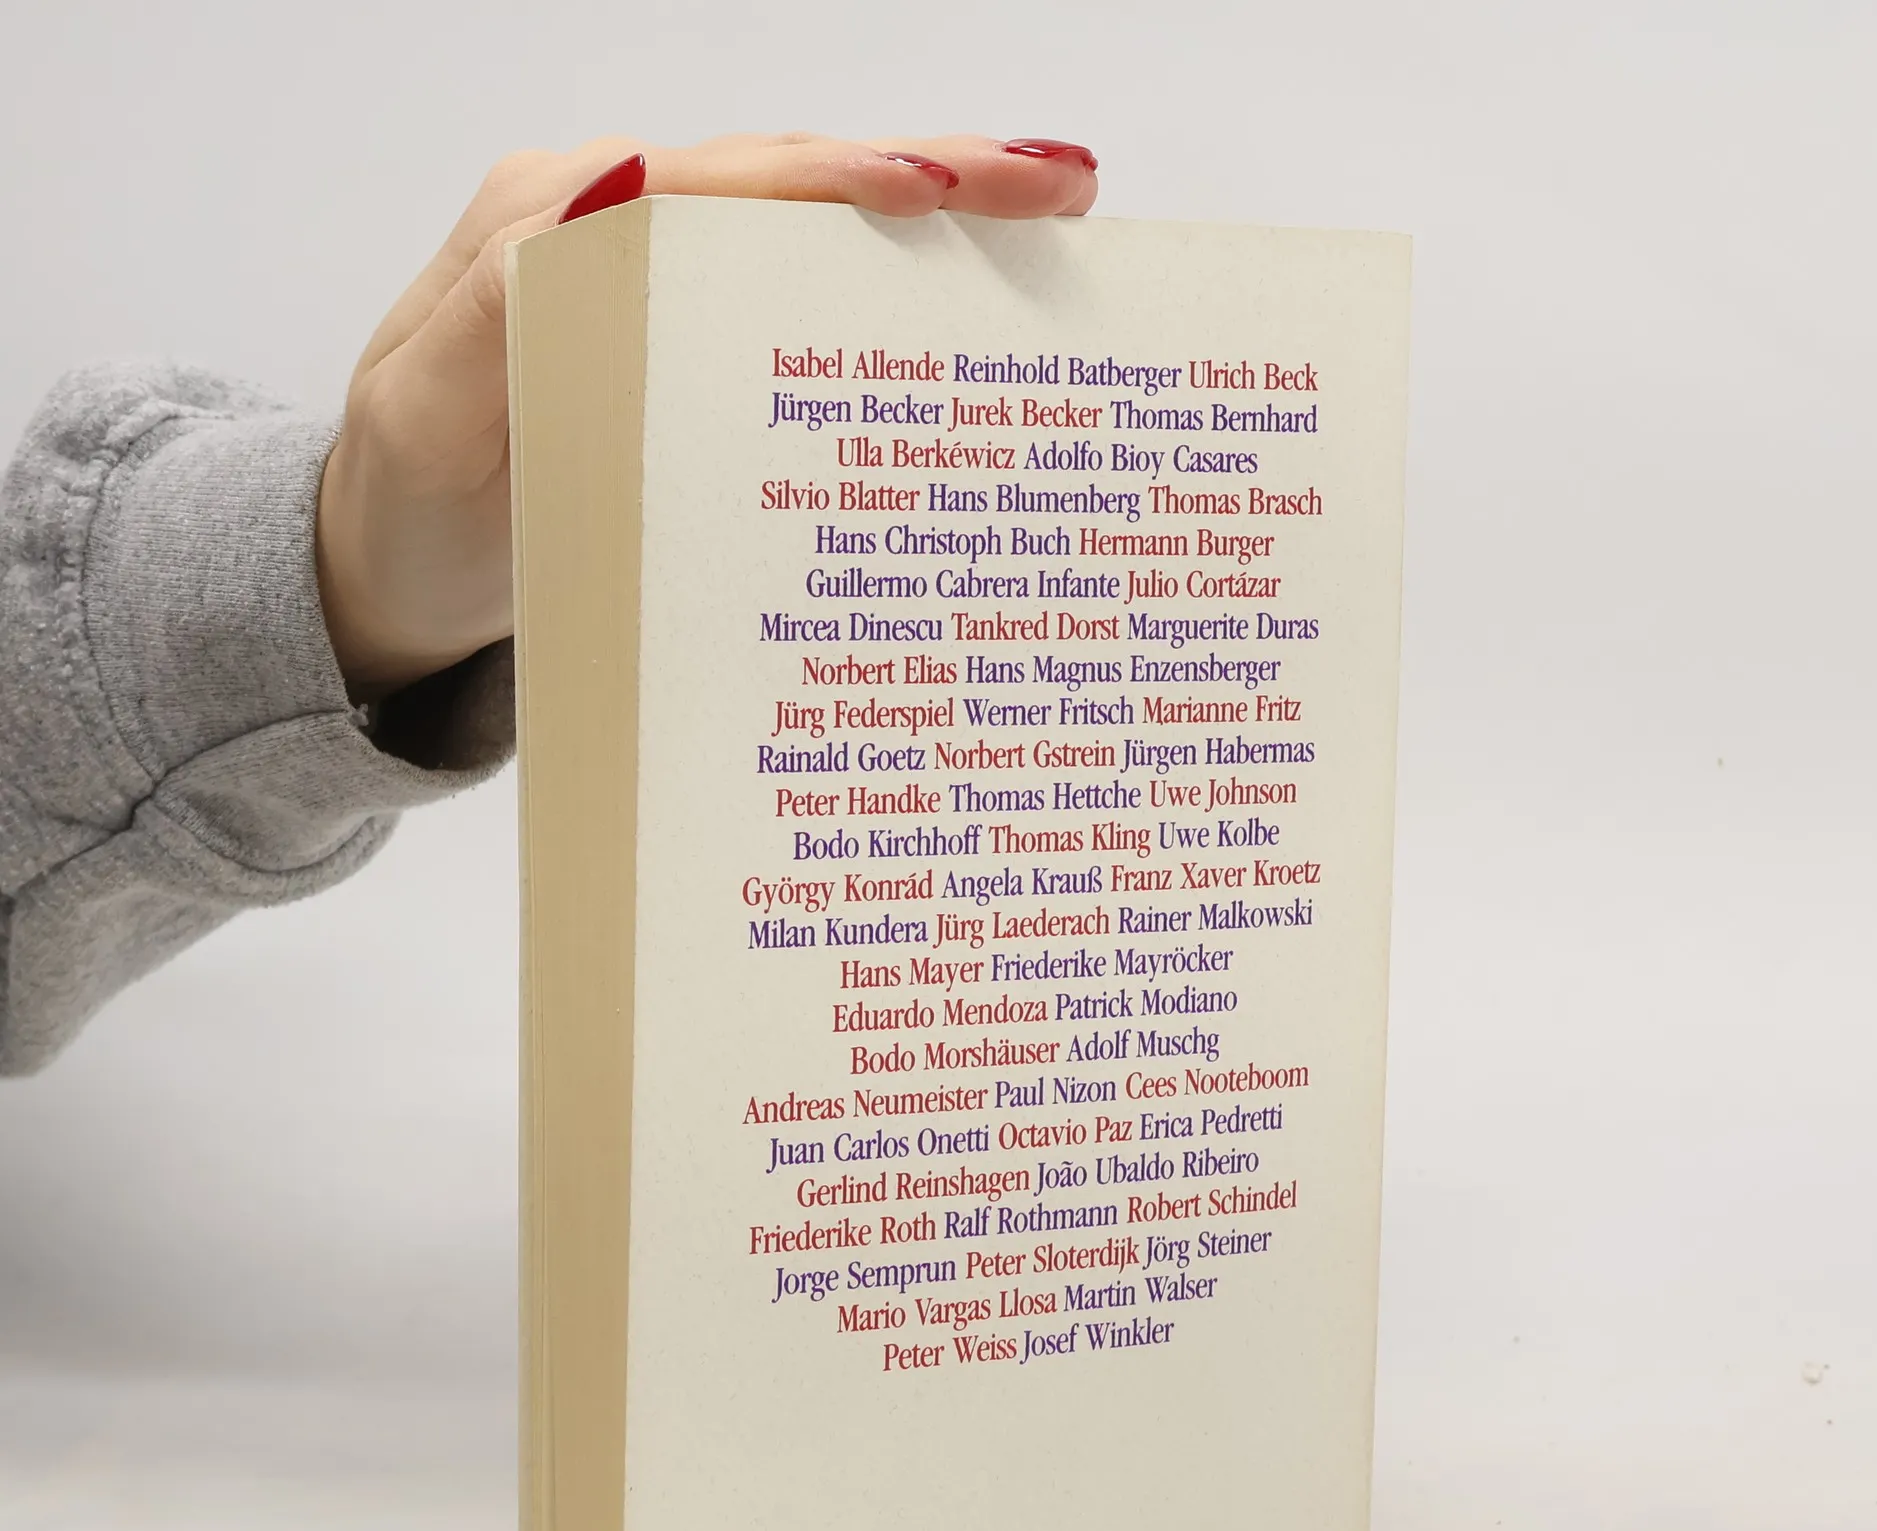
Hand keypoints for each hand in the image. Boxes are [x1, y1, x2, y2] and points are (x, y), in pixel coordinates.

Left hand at [316, 133, 1099, 698]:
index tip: (942, 194)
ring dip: (937, 220)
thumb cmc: (406, 513)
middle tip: (1059, 189)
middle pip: (789, 182)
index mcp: (551, 227)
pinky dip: (890, 288)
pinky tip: (974, 299)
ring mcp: (655, 284)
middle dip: (931, 175)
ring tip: (1054, 212)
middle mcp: (612, 229)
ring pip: (810, 229)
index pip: (716, 183)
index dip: (834, 181)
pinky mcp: (682, 341)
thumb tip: (623, 189)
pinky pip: (794, 295)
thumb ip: (499, 308)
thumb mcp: (426, 418)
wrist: (385, 577)